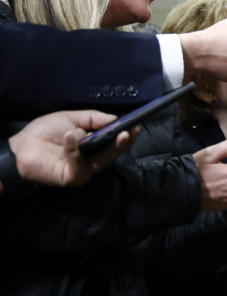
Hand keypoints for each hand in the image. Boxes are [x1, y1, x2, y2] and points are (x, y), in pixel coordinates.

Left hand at [4, 110, 137, 190]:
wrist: (20, 148)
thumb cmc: (44, 132)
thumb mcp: (71, 118)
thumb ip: (93, 118)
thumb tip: (115, 118)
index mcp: (93, 145)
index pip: (114, 141)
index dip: (126, 133)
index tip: (136, 124)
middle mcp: (92, 159)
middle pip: (114, 152)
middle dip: (125, 141)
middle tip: (133, 130)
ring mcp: (84, 170)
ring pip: (103, 160)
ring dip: (113, 146)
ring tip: (121, 134)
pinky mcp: (73, 177)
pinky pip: (78, 163)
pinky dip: (73, 149)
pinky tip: (70, 136)